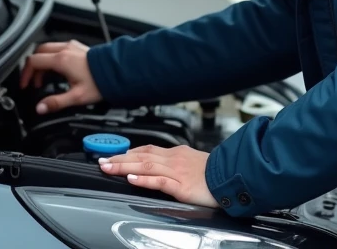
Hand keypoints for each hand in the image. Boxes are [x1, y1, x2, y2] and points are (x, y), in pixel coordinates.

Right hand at [19, 40, 102, 113]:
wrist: (119, 70)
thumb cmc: (100, 82)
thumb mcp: (76, 97)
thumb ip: (56, 102)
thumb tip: (41, 108)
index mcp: (61, 60)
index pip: (33, 61)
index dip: (25, 74)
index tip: (25, 85)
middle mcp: (65, 49)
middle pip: (38, 52)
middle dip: (32, 66)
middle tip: (33, 81)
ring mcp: (72, 46)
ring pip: (48, 48)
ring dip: (42, 61)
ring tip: (44, 77)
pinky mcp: (78, 47)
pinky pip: (58, 48)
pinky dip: (52, 57)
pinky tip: (57, 69)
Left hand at [98, 145, 216, 207]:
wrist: (233, 177)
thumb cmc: (215, 174)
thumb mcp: (193, 163)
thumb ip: (176, 164)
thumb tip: (159, 168)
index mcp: (176, 154)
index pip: (147, 150)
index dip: (128, 152)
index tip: (113, 155)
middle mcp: (174, 160)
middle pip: (142, 156)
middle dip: (119, 158)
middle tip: (102, 160)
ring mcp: (177, 172)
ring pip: (146, 166)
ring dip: (124, 166)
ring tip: (108, 168)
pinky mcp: (182, 186)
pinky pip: (160, 181)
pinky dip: (144, 179)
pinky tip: (132, 179)